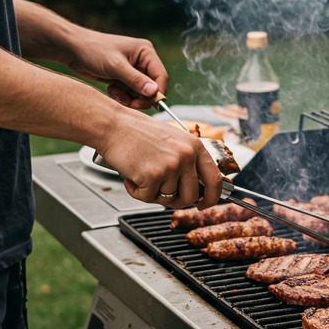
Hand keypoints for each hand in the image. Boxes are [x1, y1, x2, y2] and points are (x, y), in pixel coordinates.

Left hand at [63, 28, 166, 108]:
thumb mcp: (115, 66)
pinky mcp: (124, 77)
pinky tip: (111, 90)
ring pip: (141, 93)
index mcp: (146, 52)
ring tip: (115, 93)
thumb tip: (154, 92)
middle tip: (130, 103)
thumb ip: (136, 80)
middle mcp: (142, 61)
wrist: (72, 49)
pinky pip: (130, 93)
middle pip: (152, 87)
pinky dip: (122, 96)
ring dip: (129, 98)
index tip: (147, 104)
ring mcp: (133, 70)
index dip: (157, 92)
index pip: (161, 76)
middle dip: (140, 97)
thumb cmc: (93, 50)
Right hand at [98, 109, 222, 208]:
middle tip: (161, 192)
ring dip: (152, 192)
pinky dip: (137, 192)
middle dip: (176, 200)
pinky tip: (131, 176)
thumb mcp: (174, 141)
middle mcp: (186, 156)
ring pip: (168, 198)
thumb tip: (196, 188)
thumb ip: (188, 161)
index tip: (204, 204)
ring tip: (141, 174)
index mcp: (195, 146)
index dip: (212, 197)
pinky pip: (148, 198)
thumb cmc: (138, 133)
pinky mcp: (152, 175)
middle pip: (191, 196)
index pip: (215, 179)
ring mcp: (170, 166)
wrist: (113, 125)